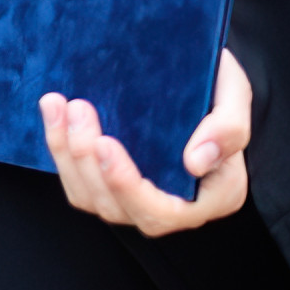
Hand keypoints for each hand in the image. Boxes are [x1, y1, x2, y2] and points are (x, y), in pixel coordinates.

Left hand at [41, 49, 253, 235]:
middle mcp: (173, 206)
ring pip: (88, 195)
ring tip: (58, 104)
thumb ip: (228, 129)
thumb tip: (195, 162)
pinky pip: (77, 178)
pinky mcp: (110, 179)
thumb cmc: (221, 89)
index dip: (126, 185)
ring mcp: (138, 196)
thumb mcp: (236, 96)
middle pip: (116, 206)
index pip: (162, 212)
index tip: (105, 143)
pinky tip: (53, 109)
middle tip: (79, 108)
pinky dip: (60, 147)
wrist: (202, 77)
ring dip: (65, 153)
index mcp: (213, 197)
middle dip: (87, 161)